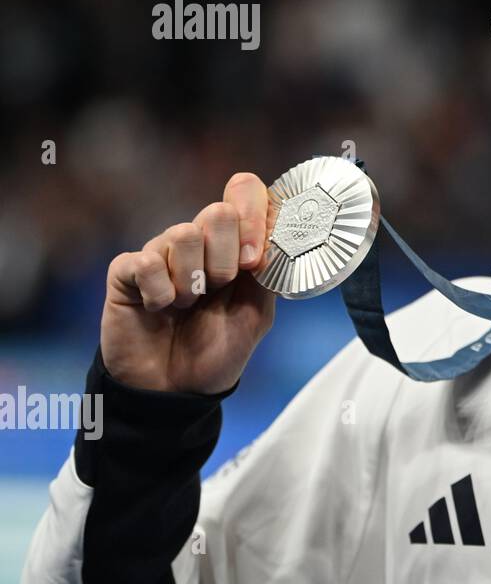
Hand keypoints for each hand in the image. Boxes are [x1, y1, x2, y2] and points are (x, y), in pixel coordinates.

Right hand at [100, 172, 275, 393]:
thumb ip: (268, 271)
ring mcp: (160, 252)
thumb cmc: (218, 348)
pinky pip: (146, 261)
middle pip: (218, 212)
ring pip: (183, 234)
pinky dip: (159, 291)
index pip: (245, 193)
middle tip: (219, 289)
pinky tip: (158, 308)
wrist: (178, 390)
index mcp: (233, 243)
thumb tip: (272, 235)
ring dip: (192, 280)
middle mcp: (197, 240)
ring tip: (187, 305)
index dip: (255, 217)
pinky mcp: (125, 271)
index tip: (255, 260)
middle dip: (227, 260)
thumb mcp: (257, 312)